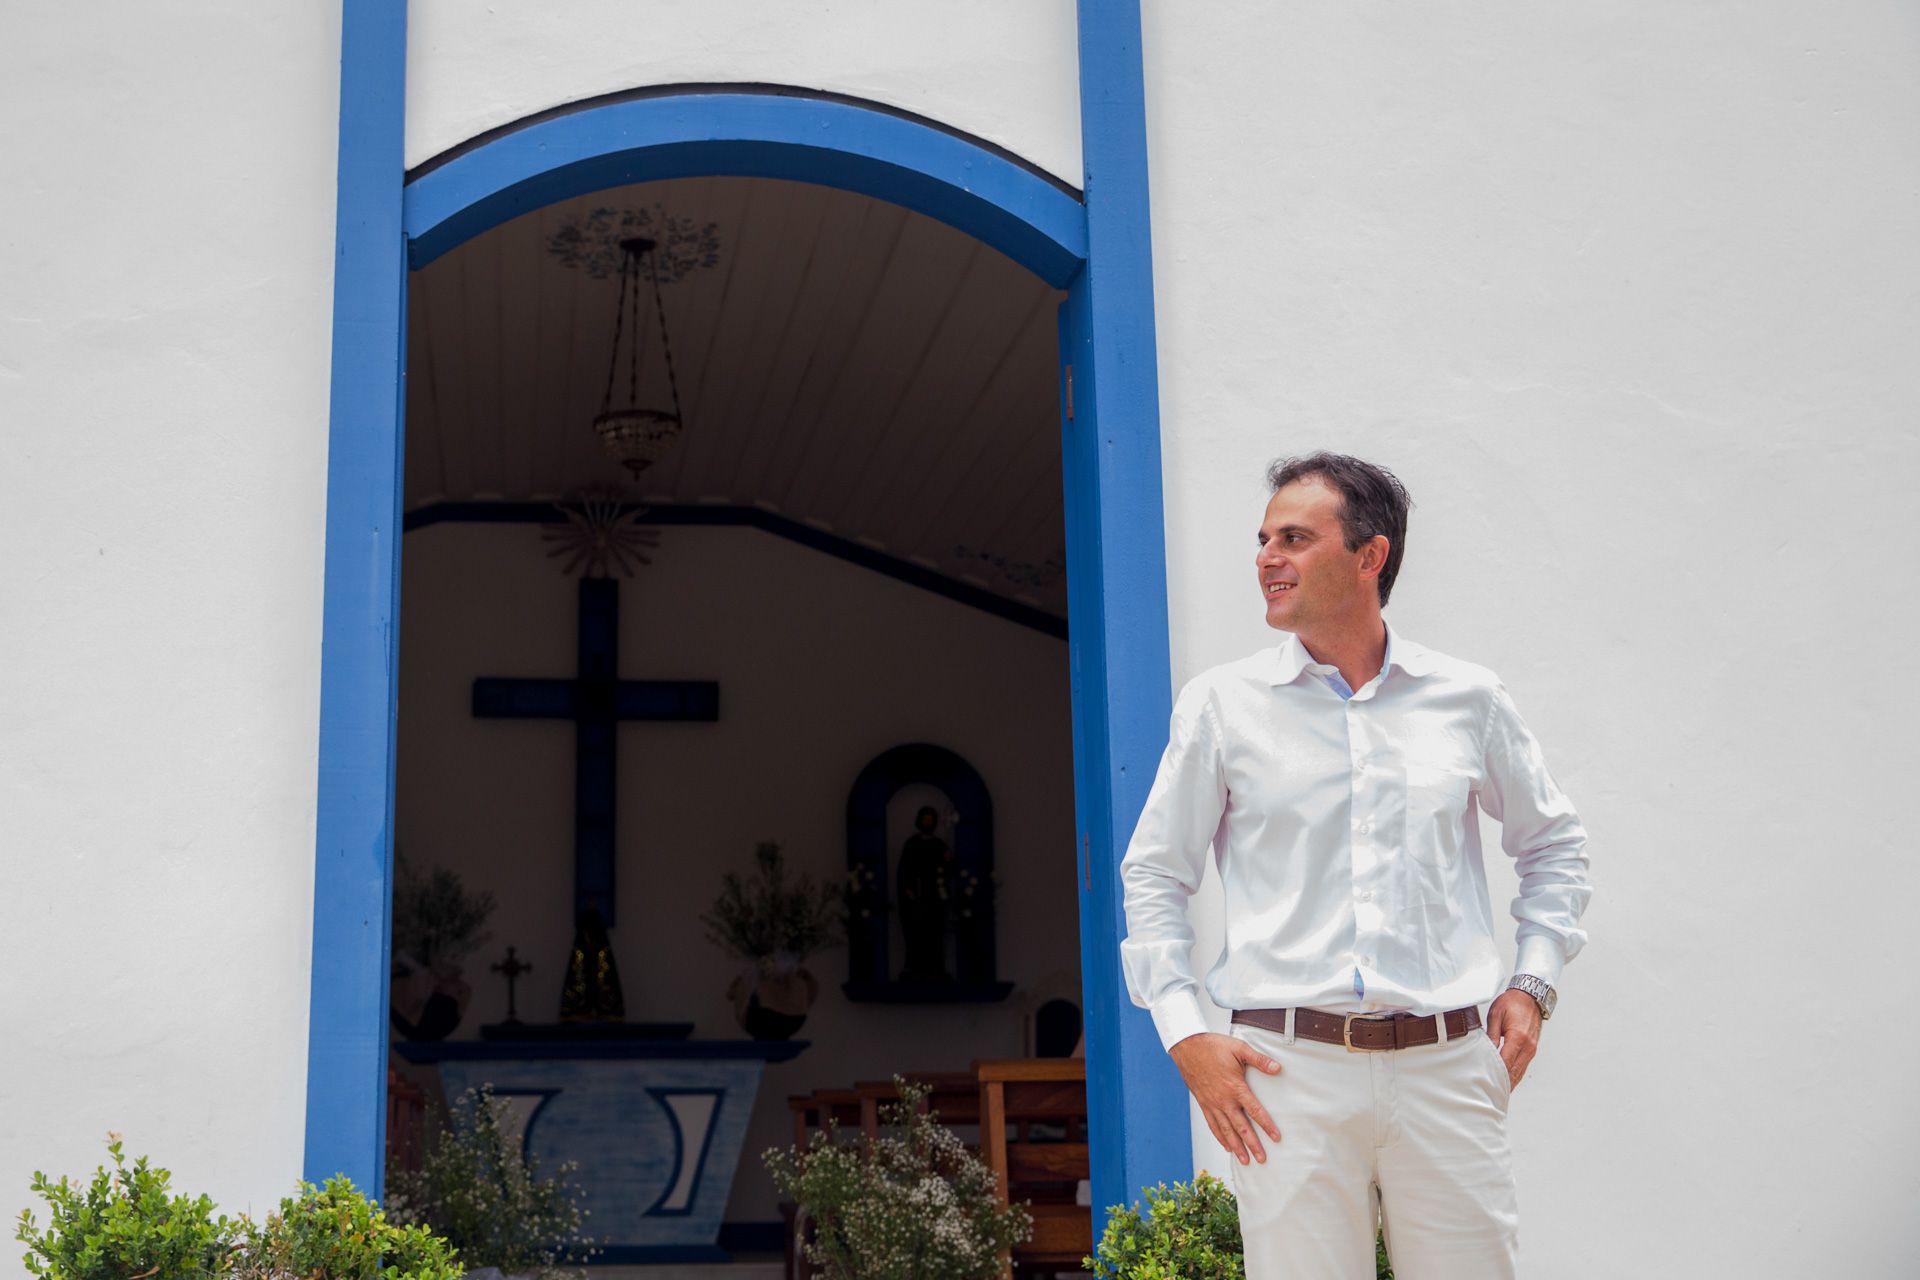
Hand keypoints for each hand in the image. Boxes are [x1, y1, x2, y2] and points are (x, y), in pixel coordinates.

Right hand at [1168, 1032, 1282, 1164]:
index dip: (1266, 1125)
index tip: (1276, 1138)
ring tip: (1245, 1160)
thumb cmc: (1213, 1046)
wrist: (1187, 1046)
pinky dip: (1220, 1137)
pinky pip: (1212, 1124)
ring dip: (1236, 1147)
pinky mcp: (1203, 1103)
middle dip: (1252, 1144)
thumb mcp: (1239, 1048)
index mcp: (1235, 1087)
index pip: (1255, 1110)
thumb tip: (1278, 1068)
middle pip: (1241, 1127)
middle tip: (1262, 1159)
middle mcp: (1223, 1099)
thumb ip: (1259, 1060)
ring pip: (1226, 1130)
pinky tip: (1226, 1146)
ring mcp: (1212, 1103)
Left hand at [1486, 989, 1542, 1089]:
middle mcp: (1527, 1047)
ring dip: (1508, 1083)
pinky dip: (1514, 1076)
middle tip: (1487, 1095)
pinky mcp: (1532, 1050)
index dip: (1494, 1075)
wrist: (1531, 996)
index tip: (1484, 1084)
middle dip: (1501, 1084)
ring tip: (1495, 1093)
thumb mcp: (1496, 1015)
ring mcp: (1532, 1050)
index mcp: (1517, 1038)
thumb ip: (1491, 1035)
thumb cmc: (1512, 1003)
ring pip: (1519, 1073)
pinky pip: (1522, 1068)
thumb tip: (1485, 1052)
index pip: (1505, 1062)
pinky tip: (1505, 1083)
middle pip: (1513, 1072)